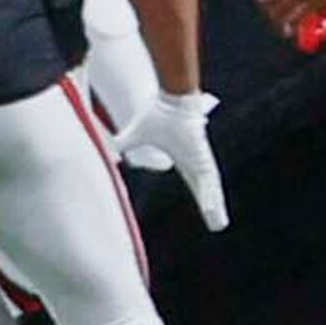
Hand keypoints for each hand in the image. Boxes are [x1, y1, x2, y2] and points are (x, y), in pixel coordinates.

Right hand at [115, 88, 228, 231]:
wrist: (172, 99)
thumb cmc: (159, 113)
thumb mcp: (136, 134)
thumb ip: (123, 143)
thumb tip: (106, 146)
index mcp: (186, 160)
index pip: (196, 184)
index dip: (201, 197)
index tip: (208, 210)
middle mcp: (196, 162)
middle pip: (205, 191)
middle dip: (212, 208)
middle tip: (218, 225)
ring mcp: (201, 160)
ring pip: (210, 188)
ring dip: (214, 206)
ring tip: (219, 224)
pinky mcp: (202, 156)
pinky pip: (207, 179)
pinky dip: (210, 194)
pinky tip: (213, 207)